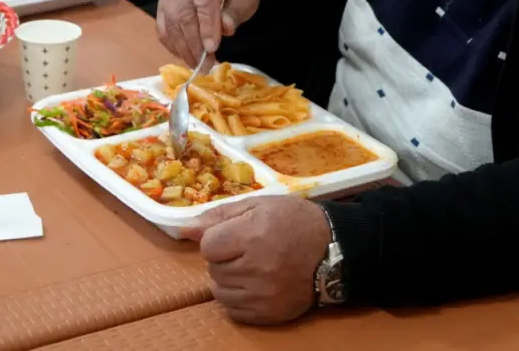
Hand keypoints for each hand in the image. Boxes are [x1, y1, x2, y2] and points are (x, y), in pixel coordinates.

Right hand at [156, 0, 259, 65]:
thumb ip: (236, 11)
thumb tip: (225, 29)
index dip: (207, 26)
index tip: (212, 48)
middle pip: (184, 14)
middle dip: (195, 43)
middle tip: (206, 65)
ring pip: (171, 23)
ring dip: (184, 48)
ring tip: (197, 65)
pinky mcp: (162, 4)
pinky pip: (163, 28)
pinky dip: (172, 45)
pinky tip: (185, 56)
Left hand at [182, 196, 331, 323]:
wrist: (334, 249)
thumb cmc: (295, 221)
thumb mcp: (259, 205)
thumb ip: (219, 216)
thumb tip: (184, 230)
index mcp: (253, 235)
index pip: (208, 246)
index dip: (218, 239)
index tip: (236, 235)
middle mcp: (257, 268)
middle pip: (213, 269)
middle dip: (224, 258)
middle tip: (247, 249)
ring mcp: (264, 295)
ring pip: (220, 291)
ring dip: (228, 279)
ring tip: (250, 267)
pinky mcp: (270, 314)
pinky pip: (234, 311)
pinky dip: (238, 298)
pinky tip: (254, 285)